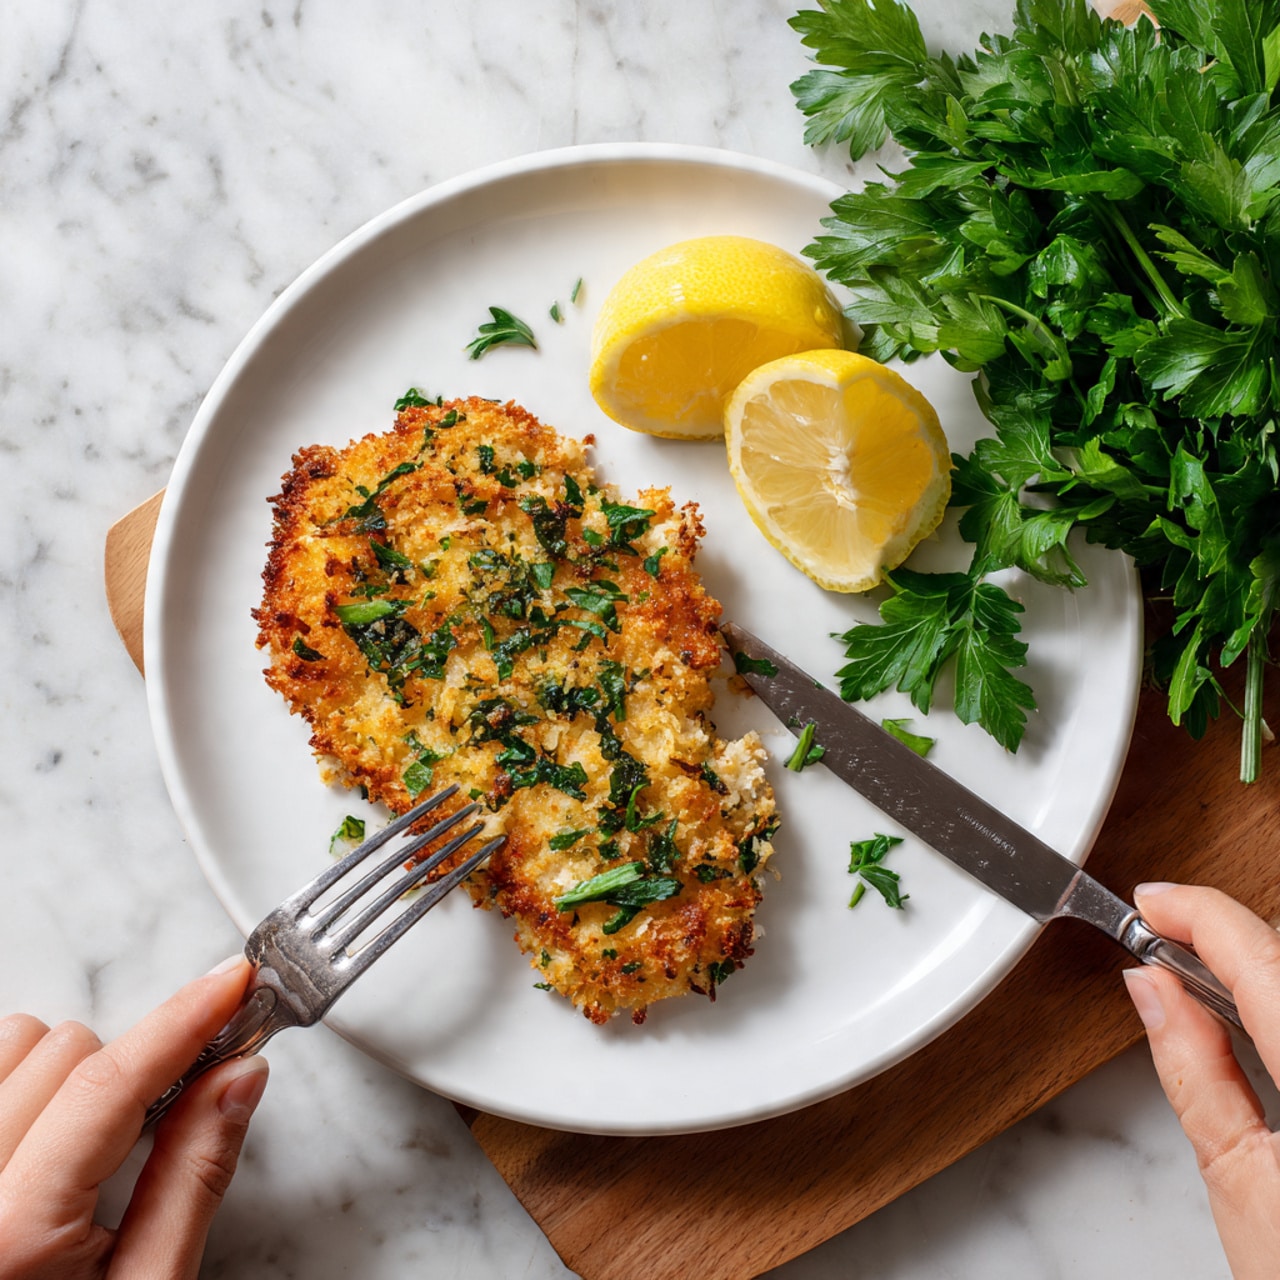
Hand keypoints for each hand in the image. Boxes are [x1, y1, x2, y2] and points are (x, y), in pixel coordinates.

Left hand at [0, 957, 267, 1279]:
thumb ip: (193, 1178)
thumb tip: (238, 1077)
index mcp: (11, 1234)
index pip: (109, 1083)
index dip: (183, 1021)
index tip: (233, 985)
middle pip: (62, 1048)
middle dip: (124, 1069)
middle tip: (151, 1121)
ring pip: (7, 1043)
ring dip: (61, 1070)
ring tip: (80, 1140)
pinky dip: (15, 1082)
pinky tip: (35, 1136)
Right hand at [1124, 883, 1279, 1279]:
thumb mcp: (1238, 1182)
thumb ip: (1193, 1069)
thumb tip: (1152, 989)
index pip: (1264, 961)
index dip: (1198, 915)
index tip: (1151, 903)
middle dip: (1228, 938)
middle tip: (1161, 941)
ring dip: (1263, 974)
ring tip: (1203, 982)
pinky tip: (1257, 1017)